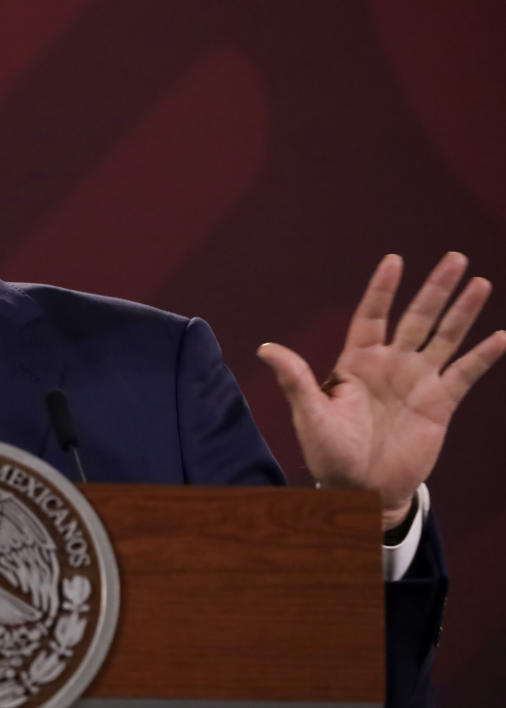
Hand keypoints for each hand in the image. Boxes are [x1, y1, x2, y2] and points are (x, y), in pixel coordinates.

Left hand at [257, 253, 505, 529]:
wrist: (360, 490)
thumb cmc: (328, 453)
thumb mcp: (309, 414)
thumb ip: (294, 379)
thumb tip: (265, 347)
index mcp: (356, 361)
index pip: (372, 315)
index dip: (382, 289)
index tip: (394, 260)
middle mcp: (390, 364)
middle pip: (416, 317)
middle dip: (435, 289)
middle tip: (455, 258)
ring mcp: (417, 382)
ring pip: (444, 337)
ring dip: (463, 311)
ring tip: (480, 282)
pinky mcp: (440, 405)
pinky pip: (465, 374)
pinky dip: (483, 356)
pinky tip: (501, 336)